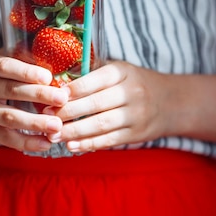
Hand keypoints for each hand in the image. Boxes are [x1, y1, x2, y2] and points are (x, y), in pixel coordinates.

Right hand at [0, 52, 68, 151]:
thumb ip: (19, 56)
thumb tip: (54, 51)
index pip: (5, 66)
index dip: (26, 71)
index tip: (48, 76)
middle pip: (10, 91)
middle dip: (38, 95)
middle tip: (62, 98)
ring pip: (9, 117)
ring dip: (35, 122)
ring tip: (57, 126)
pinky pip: (6, 138)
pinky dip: (26, 142)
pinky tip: (45, 143)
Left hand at [44, 61, 171, 152]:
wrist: (170, 102)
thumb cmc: (133, 83)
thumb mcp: (119, 70)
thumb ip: (92, 73)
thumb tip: (57, 82)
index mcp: (123, 72)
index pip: (94, 80)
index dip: (71, 90)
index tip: (52, 97)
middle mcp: (131, 92)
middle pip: (95, 104)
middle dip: (67, 112)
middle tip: (46, 118)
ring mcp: (136, 115)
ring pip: (100, 125)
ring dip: (74, 132)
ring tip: (54, 135)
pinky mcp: (136, 134)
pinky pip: (109, 141)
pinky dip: (88, 144)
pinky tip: (71, 146)